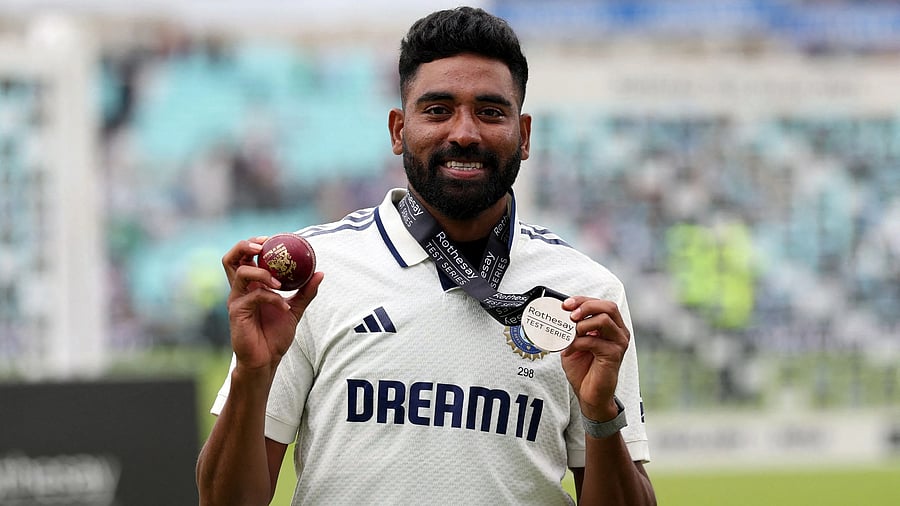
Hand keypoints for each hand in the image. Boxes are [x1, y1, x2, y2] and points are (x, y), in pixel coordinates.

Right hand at [222, 237, 323, 372]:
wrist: (266, 361)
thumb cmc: (275, 335)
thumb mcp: (295, 309)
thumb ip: (306, 292)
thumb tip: (320, 272)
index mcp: (250, 285)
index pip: (245, 256)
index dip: (255, 243)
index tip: (272, 239)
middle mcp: (240, 289)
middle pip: (231, 258)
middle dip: (246, 246)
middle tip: (264, 246)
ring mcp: (236, 300)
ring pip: (241, 272)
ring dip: (262, 272)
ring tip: (279, 282)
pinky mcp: (237, 312)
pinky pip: (254, 296)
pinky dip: (271, 297)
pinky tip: (283, 306)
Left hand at [559, 296, 629, 420]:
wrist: (589, 394)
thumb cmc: (583, 369)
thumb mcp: (574, 342)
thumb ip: (570, 328)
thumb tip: (559, 313)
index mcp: (611, 326)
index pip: (600, 304)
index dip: (582, 300)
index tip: (565, 304)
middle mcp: (619, 332)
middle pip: (608, 306)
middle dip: (585, 306)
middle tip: (570, 315)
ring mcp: (619, 342)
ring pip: (604, 320)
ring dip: (581, 325)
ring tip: (570, 335)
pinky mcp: (614, 354)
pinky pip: (594, 340)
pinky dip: (576, 343)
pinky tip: (568, 351)